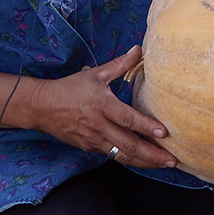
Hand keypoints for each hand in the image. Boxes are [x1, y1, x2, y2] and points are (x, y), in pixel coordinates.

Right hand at [26, 46, 176, 168]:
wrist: (42, 107)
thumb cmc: (70, 88)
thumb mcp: (95, 73)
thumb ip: (120, 64)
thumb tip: (139, 50)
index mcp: (102, 106)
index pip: (127, 119)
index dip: (146, 126)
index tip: (164, 133)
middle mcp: (99, 126)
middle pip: (129, 145)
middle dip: (152, 155)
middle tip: (172, 160)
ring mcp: (94, 140)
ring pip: (122, 156)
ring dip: (144, 162)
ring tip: (162, 164)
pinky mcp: (89, 148)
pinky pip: (112, 156)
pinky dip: (129, 160)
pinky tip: (142, 161)